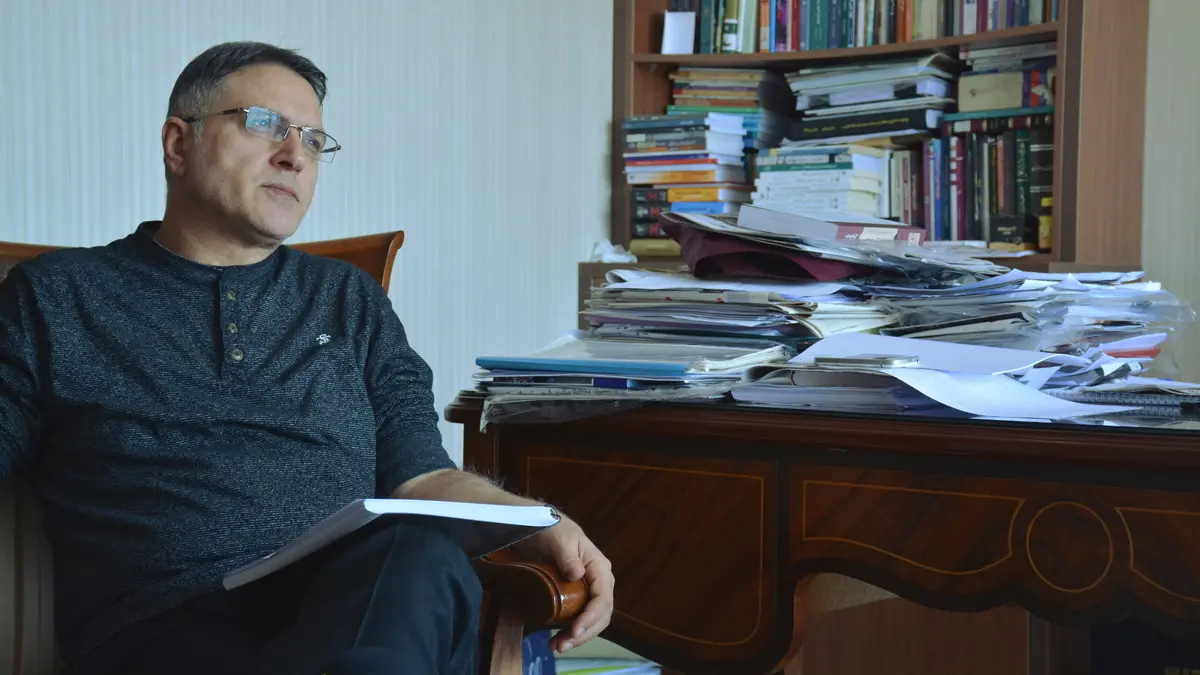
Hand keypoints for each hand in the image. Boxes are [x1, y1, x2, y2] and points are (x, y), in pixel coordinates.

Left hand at [514, 512, 613, 652]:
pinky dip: (571, 631)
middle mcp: (599, 581)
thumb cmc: (552, 531)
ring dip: (578, 636)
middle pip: (601, 614)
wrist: (540, 528)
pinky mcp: (577, 597)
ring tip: (557, 646)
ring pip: (592, 620)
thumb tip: (577, 574)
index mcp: (599, 567)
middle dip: (584, 632)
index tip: (575, 630)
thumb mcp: (558, 540)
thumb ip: (567, 556)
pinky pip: (580, 618)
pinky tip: (556, 640)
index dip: (591, 617)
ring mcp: (588, 590)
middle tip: (562, 645)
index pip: (603, 597)